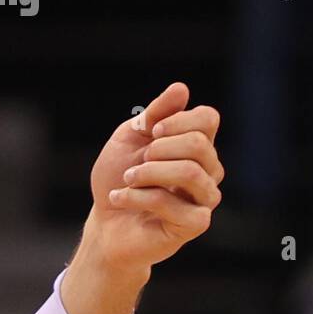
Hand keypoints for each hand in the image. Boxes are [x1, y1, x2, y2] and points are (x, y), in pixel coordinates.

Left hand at [86, 81, 222, 272]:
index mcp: (197, 147)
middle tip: (136, 163)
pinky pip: (171, 202)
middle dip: (158, 149)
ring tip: (127, 180)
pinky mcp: (195, 224)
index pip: (208, 119)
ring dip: (149, 172)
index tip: (149, 132)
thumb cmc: (118, 180)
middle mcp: (208, 171)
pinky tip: (119, 198)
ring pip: (190, 171)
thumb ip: (154, 115)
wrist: (103, 225)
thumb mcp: (129, 139)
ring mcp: (204, 198)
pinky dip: (138, 197)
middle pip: (199, 143)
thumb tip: (181, 88)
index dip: (177, 120)